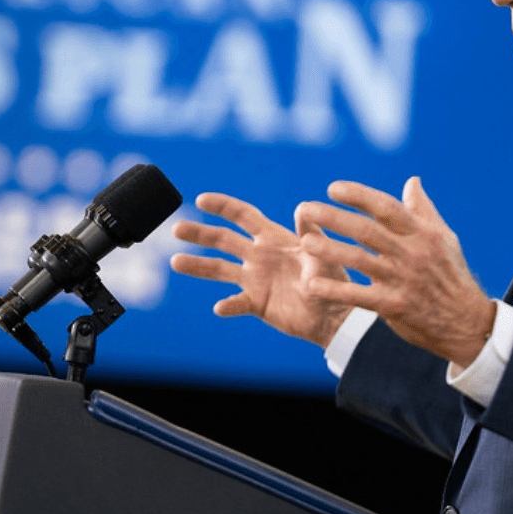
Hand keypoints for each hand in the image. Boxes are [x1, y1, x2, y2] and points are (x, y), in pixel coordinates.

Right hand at [170, 192, 354, 347]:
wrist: (336, 315)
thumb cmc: (334, 279)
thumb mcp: (323, 252)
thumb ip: (311, 231)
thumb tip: (303, 207)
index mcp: (273, 238)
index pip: (243, 216)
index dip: (223, 206)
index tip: (202, 198)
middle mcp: (259, 256)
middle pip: (223, 240)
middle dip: (200, 233)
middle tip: (176, 228)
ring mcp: (255, 279)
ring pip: (220, 269)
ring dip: (198, 266)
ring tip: (176, 262)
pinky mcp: (257, 303)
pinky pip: (237, 303)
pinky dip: (228, 305)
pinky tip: (219, 307)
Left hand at [296, 177, 494, 366]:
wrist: (466, 323)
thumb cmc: (450, 275)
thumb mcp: (444, 239)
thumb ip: (423, 209)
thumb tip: (412, 180)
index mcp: (421, 233)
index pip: (386, 207)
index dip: (359, 195)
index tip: (333, 188)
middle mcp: (411, 254)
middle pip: (366, 231)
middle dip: (333, 218)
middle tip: (305, 208)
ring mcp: (402, 280)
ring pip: (359, 261)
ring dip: (330, 250)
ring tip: (305, 242)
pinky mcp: (394, 306)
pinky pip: (359, 295)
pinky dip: (335, 290)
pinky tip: (312, 284)